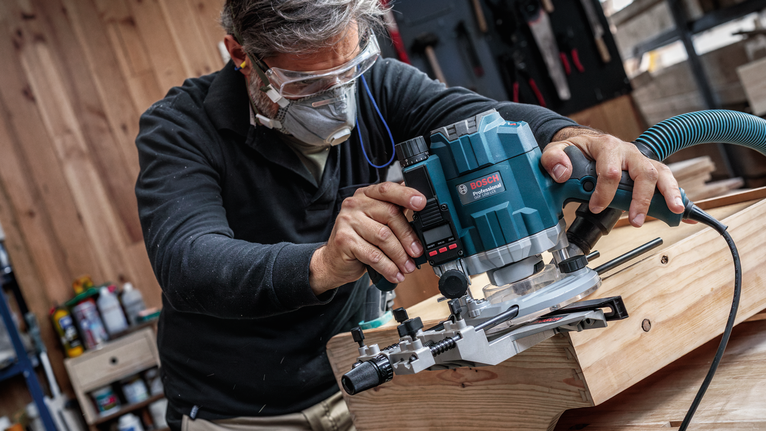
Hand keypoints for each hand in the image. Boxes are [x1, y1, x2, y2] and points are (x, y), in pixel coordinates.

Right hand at [310, 182, 425, 294]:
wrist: (333, 260)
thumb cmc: (359, 240)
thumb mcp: (376, 222)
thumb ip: (395, 214)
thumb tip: (422, 213)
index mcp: (366, 195)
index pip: (388, 190)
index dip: (406, 195)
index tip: (422, 203)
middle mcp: (355, 204)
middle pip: (390, 215)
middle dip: (408, 237)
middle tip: (417, 252)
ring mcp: (347, 221)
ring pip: (384, 237)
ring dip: (400, 256)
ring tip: (407, 267)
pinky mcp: (344, 240)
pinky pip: (373, 255)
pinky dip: (388, 267)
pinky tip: (394, 274)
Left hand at [541, 127, 684, 226]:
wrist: (586, 144)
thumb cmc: (575, 150)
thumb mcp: (557, 150)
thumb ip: (554, 159)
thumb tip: (562, 173)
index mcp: (606, 146)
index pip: (610, 170)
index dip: (604, 192)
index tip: (596, 207)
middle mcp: (628, 152)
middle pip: (643, 172)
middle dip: (641, 198)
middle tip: (635, 219)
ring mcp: (640, 161)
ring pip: (661, 174)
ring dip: (668, 194)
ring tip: (674, 212)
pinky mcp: (648, 170)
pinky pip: (666, 181)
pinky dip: (677, 196)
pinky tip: (684, 213)